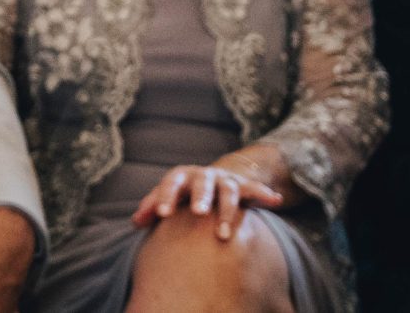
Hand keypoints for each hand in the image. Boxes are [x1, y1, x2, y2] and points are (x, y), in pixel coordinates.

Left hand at [129, 161, 281, 239]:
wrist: (214, 178)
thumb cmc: (185, 193)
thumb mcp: (169, 196)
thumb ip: (151, 207)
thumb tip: (135, 223)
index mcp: (182, 177)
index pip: (171, 183)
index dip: (165, 197)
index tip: (161, 214)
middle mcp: (204, 176)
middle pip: (202, 184)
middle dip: (201, 198)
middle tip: (199, 213)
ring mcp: (225, 180)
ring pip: (228, 193)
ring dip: (227, 211)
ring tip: (224, 234)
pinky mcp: (244, 186)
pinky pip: (256, 189)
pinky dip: (265, 194)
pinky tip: (275, 200)